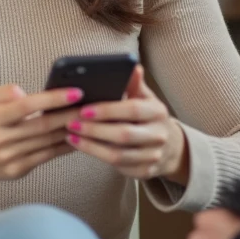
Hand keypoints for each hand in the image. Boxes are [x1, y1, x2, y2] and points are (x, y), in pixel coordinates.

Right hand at [0, 84, 82, 206]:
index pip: (27, 105)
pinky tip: (76, 138)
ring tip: (88, 120)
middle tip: (91, 106)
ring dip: (70, 131)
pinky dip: (63, 147)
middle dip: (70, 115)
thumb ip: (7, 90)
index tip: (76, 92)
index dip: (53, 99)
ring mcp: (9, 157)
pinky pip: (46, 157)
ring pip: (47, 142)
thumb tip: (29, 94)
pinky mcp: (17, 170)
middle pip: (42, 125)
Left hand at [66, 65, 188, 182]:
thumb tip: (132, 65)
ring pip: (118, 155)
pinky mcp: (144, 172)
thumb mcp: (144, 98)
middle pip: (123, 135)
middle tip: (71, 123)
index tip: (84, 109)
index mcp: (158, 112)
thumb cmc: (147, 116)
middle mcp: (158, 135)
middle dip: (94, 130)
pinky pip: (117, 167)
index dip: (107, 110)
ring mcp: (152, 156)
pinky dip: (97, 156)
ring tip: (71, 135)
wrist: (168, 146)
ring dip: (91, 146)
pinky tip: (81, 146)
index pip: (132, 110)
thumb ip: (134, 84)